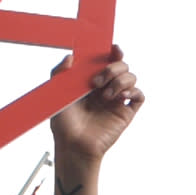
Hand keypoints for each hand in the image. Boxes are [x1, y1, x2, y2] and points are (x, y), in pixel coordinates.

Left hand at [49, 45, 142, 161]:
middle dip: (112, 68)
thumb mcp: (55, 94)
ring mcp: (117, 100)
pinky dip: (134, 91)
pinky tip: (121, 97)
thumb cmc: (64, 123)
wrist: (73, 146)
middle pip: (122, 65)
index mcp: (91, 81)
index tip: (112, 49)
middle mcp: (106, 88)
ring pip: (132, 77)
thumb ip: (59, 72)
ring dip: (121, 81)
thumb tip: (71, 57)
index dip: (113, 51)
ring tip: (106, 96)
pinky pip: (140, 96)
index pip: (107, 60)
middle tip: (97, 82)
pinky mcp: (126, 113)